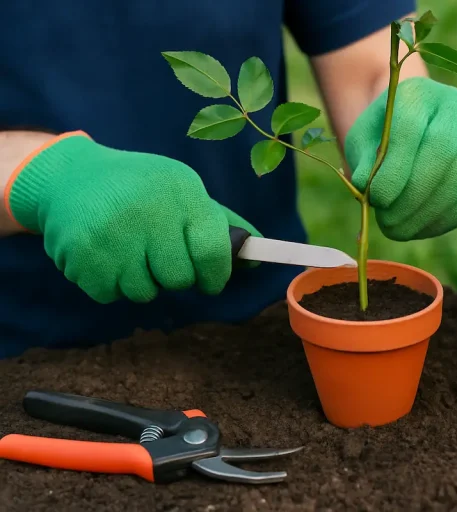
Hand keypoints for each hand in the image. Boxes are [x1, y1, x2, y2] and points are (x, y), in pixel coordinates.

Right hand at [4, 131, 260, 302]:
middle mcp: (147, 212)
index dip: (216, 274)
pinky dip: (112, 283)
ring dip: (142, 281)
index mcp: (180, 192)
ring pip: (146, 292)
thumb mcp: (182, 190)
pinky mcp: (82, 256)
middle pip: (180, 279)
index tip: (211, 279)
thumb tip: (256, 256)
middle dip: (176, 276)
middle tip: (161, 256)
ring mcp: (112, 236)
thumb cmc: (140, 188)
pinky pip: (112, 295)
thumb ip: (219, 224)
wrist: (70, 177)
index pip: (212, 251)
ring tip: (130, 250)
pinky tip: (107, 255)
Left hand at [345, 77, 456, 240]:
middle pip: (444, 153)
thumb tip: (368, 192)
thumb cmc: (379, 135)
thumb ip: (363, 162)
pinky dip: (451, 217)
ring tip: (402, 230)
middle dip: (414, 197)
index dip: (395, 170)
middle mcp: (455, 106)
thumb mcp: (361, 141)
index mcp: (418, 92)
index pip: (411, 128)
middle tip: (389, 225)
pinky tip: (424, 227)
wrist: (408, 124)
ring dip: (432, 212)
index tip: (376, 200)